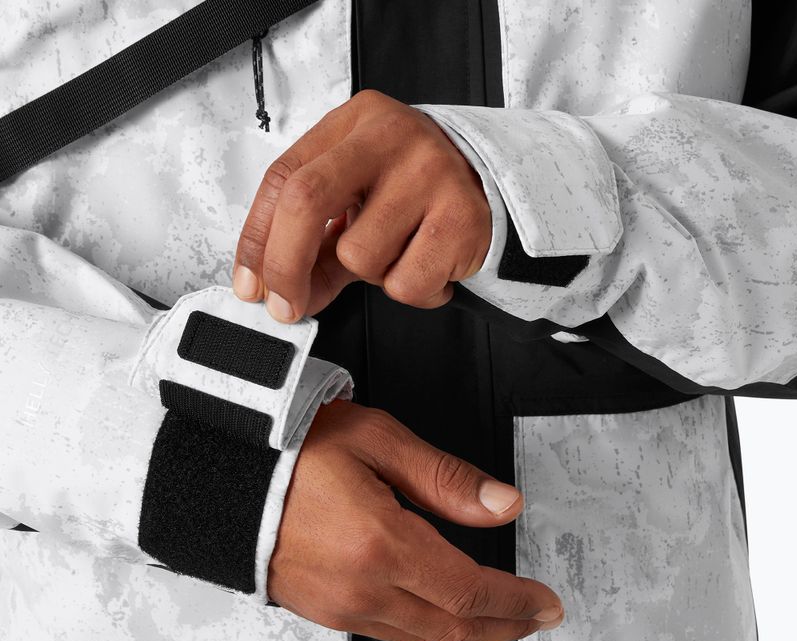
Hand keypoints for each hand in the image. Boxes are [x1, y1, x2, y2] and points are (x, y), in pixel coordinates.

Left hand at [232, 90, 491, 321]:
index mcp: (353, 123)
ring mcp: (429, 173)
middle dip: (285, 266)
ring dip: (371, 275)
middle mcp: (389, 137)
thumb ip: (315, 243)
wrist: (490, 182)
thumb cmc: (410, 190)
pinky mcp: (462, 216)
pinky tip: (425, 266)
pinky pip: (406, 283)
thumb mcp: (355, 198)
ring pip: (360, 255)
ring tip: (398, 254)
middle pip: (306, 201)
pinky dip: (410, 290)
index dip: (258, 241)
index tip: (251, 286)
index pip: (283, 178)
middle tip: (287, 305)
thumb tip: (279, 294)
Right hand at [268, 400, 563, 640]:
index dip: (516, 603)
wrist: (221, 472)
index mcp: (380, 545)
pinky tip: (438, 612)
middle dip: (503, 626)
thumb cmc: (292, 450)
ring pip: (421, 637)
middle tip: (535, 617)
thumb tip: (502, 505)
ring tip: (497, 617)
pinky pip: (387, 633)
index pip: (469, 592)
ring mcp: (337, 606)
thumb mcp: (378, 442)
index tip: (545, 603)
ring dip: (467, 631)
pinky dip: (426, 629)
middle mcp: (360, 588)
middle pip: (452, 627)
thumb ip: (445, 479)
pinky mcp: (320, 610)